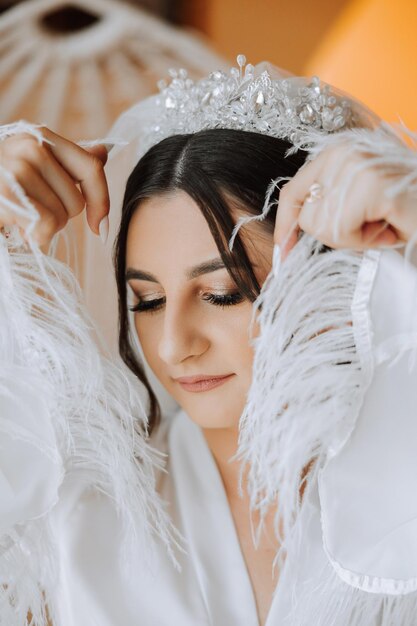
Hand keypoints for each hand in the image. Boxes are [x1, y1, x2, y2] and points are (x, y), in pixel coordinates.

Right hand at [0, 126, 109, 246]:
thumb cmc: (0, 188)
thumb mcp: (33, 170)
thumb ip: (68, 163)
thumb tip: (102, 153)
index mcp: (38, 136)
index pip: (91, 168)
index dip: (101, 201)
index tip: (99, 227)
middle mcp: (28, 146)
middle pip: (77, 201)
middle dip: (59, 217)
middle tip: (32, 212)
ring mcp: (15, 168)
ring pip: (62, 217)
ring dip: (44, 229)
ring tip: (21, 219)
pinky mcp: (6, 194)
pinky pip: (46, 226)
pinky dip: (35, 237)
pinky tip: (16, 229)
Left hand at [274, 142, 416, 260]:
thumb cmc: (407, 213)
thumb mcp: (360, 202)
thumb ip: (329, 203)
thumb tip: (290, 232)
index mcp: (339, 150)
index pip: (293, 190)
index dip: (286, 224)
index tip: (283, 250)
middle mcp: (344, 150)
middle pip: (305, 215)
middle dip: (336, 234)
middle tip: (374, 226)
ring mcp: (356, 164)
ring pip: (320, 226)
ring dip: (354, 238)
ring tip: (384, 225)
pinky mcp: (369, 184)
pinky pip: (340, 231)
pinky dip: (365, 242)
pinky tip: (389, 229)